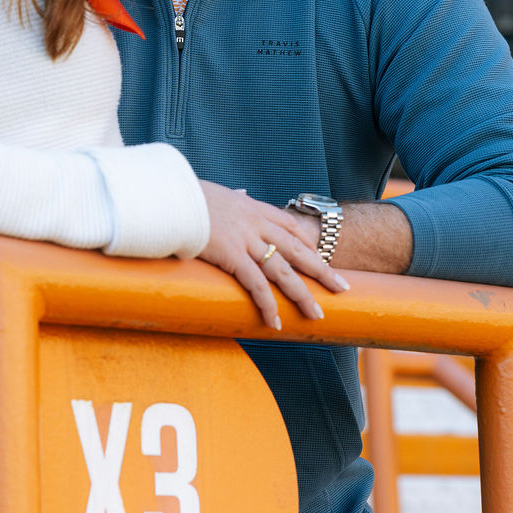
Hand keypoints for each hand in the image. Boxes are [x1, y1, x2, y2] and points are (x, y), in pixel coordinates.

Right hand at [197, 182, 349, 331]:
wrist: (170, 195)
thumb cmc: (186, 194)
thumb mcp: (217, 190)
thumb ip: (232, 195)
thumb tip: (239, 192)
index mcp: (252, 206)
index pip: (289, 225)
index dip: (307, 243)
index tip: (319, 257)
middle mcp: (255, 222)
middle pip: (297, 249)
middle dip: (321, 270)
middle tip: (342, 286)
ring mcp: (245, 239)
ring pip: (283, 270)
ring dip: (302, 295)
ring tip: (317, 314)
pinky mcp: (231, 254)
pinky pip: (256, 285)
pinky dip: (268, 305)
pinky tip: (276, 322)